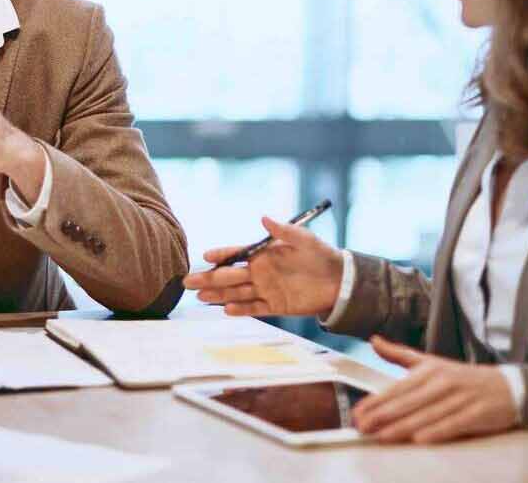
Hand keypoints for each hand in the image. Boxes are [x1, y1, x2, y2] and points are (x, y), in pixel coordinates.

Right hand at [181, 217, 342, 317]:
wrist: (339, 280)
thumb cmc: (321, 255)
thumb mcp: (304, 239)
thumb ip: (284, 230)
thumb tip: (264, 217)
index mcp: (263, 253)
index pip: (236, 254)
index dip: (221, 255)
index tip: (205, 256)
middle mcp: (260, 272)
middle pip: (229, 276)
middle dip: (209, 278)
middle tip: (188, 281)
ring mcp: (266, 289)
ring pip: (237, 293)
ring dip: (219, 295)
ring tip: (200, 297)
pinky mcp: (275, 305)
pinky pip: (254, 308)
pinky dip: (241, 310)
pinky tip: (226, 310)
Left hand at [351, 337, 518, 443]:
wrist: (506, 387)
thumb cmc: (462, 378)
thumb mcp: (431, 362)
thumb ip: (400, 355)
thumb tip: (374, 340)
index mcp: (429, 370)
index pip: (397, 388)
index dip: (375, 401)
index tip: (358, 412)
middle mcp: (442, 382)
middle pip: (408, 402)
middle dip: (382, 416)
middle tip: (363, 427)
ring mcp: (460, 398)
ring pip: (426, 415)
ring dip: (402, 427)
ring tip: (382, 436)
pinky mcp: (476, 413)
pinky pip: (452, 424)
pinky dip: (436, 431)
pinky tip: (419, 439)